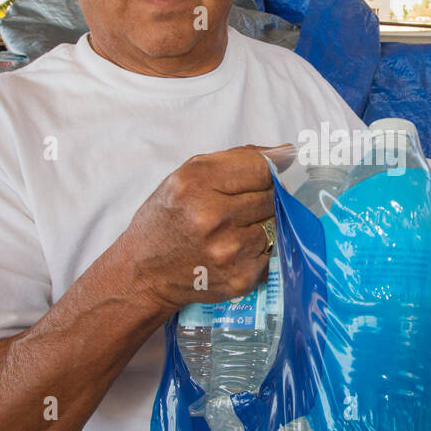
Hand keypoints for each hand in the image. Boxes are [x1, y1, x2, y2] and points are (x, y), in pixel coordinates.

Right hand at [120, 145, 275, 311]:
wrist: (143, 273)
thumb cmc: (167, 220)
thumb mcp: (187, 177)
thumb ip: (237, 160)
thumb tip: (287, 152)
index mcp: (196, 183)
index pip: (262, 167)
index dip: (275, 169)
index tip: (282, 170)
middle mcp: (212, 216)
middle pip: (271, 195)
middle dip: (263, 198)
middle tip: (242, 206)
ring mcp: (228, 250)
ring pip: (273, 224)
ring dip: (259, 226)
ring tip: (230, 232)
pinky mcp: (240, 278)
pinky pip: (270, 253)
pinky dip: (257, 252)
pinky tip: (232, 253)